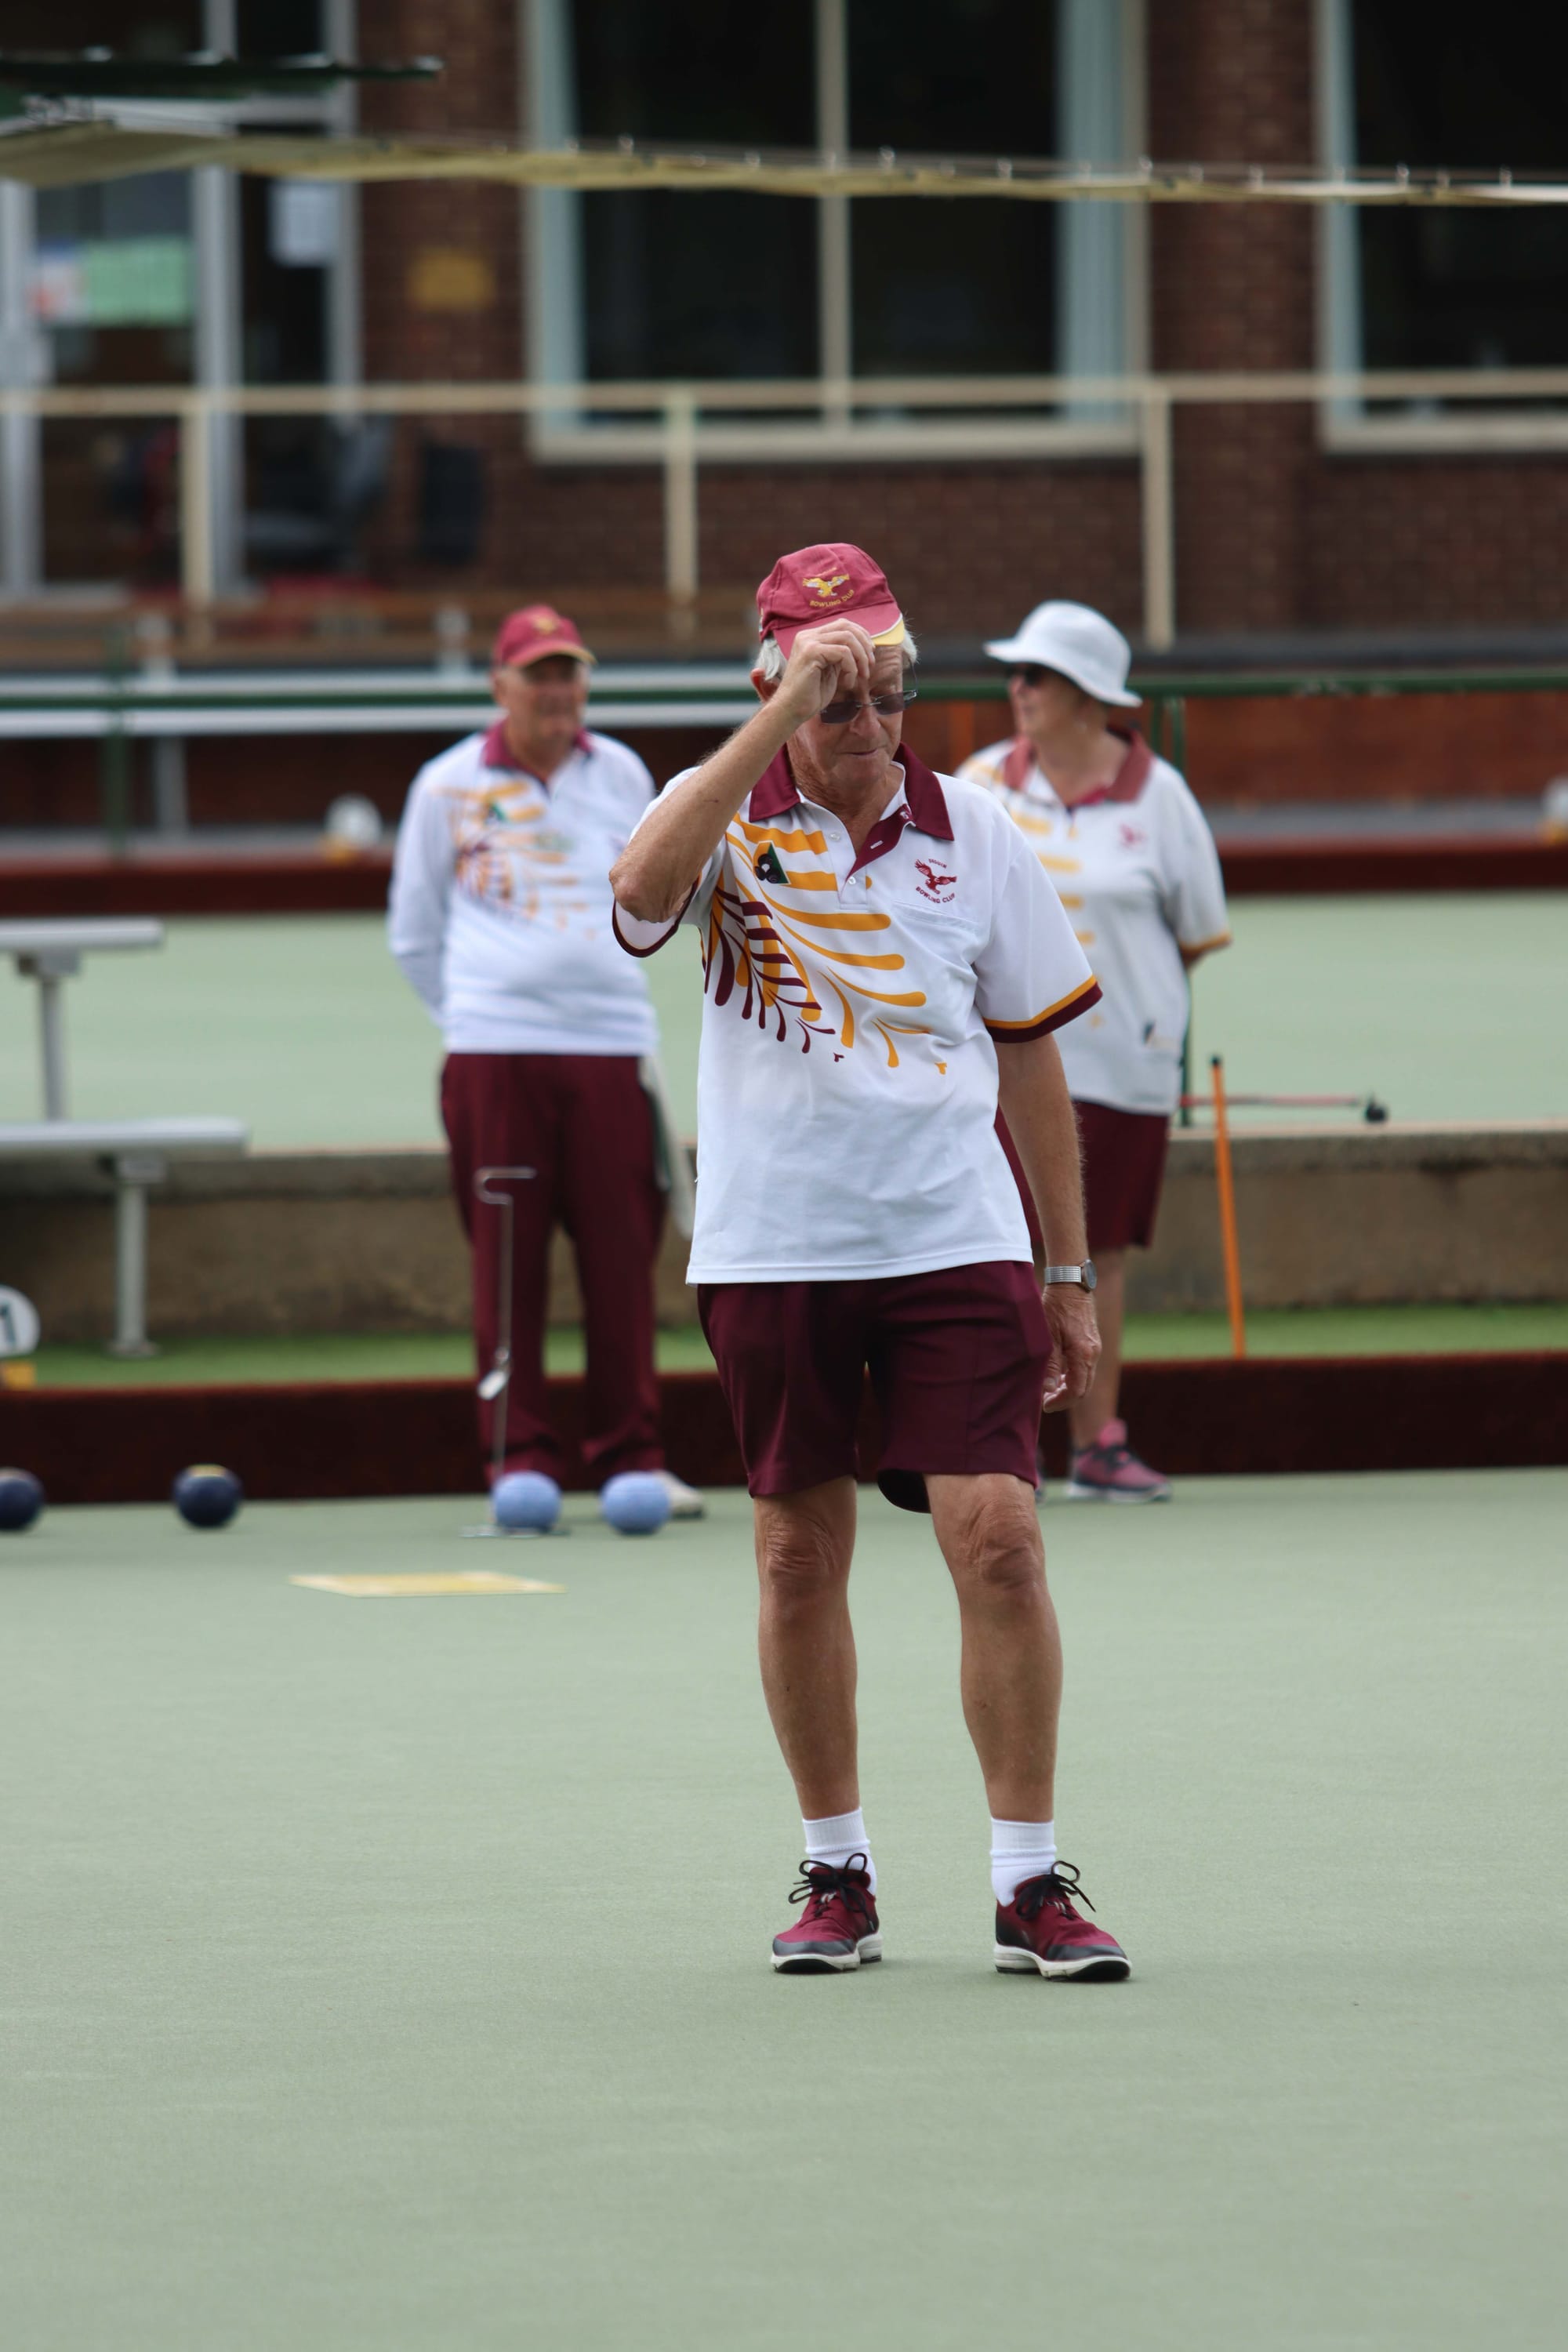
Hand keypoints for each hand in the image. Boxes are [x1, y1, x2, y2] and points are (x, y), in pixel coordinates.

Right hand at [772, 619, 875, 730]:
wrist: (791, 710)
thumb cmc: (811, 694)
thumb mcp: (831, 669)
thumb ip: (841, 655)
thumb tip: (866, 646)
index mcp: (812, 637)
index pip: (843, 624)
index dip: (862, 636)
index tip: (870, 655)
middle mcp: (808, 635)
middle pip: (847, 626)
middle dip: (864, 645)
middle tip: (869, 665)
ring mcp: (808, 642)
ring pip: (847, 637)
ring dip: (861, 658)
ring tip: (861, 676)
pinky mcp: (811, 652)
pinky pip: (843, 653)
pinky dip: (851, 669)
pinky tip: (847, 683)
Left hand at [1039, 1283, 1099, 1411]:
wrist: (1071, 1284)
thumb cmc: (1055, 1307)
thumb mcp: (1047, 1336)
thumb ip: (1049, 1365)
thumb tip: (1049, 1389)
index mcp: (1083, 1354)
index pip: (1076, 1390)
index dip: (1061, 1402)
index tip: (1045, 1405)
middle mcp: (1093, 1353)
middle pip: (1083, 1388)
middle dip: (1065, 1398)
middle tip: (1046, 1401)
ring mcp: (1094, 1348)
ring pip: (1085, 1378)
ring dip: (1069, 1388)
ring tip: (1049, 1389)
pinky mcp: (1092, 1343)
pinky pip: (1085, 1367)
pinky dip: (1073, 1376)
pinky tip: (1058, 1375)